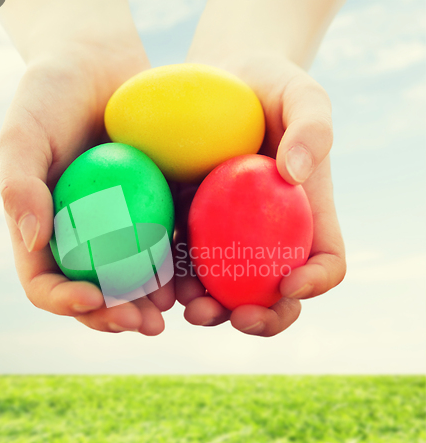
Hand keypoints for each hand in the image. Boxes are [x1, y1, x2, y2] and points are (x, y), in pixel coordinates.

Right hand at [0, 31, 174, 335]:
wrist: (103, 66)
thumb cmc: (55, 94)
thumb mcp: (25, 131)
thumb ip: (19, 184)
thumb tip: (32, 240)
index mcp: (46, 231)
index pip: (46, 282)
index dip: (65, 301)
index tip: (92, 298)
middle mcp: (83, 238)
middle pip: (95, 293)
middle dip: (117, 316)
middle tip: (146, 324)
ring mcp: (121, 229)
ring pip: (134, 280)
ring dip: (152, 303)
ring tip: (173, 309)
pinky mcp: (156, 212)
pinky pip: (167, 247)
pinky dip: (179, 267)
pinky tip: (196, 274)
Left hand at [175, 53, 345, 335]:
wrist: (219, 84)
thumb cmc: (268, 89)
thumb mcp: (300, 94)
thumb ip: (312, 127)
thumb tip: (295, 174)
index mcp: (305, 216)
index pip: (325, 261)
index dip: (316, 282)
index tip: (291, 283)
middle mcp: (268, 237)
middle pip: (275, 293)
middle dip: (261, 317)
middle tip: (236, 315)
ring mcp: (227, 238)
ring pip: (225, 290)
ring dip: (210, 309)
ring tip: (189, 306)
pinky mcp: (190, 228)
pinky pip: (183, 264)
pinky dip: (173, 280)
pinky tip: (158, 281)